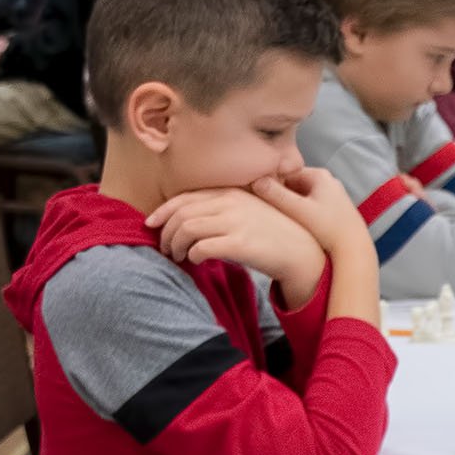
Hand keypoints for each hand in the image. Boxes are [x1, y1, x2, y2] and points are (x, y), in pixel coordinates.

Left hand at [144, 187, 320, 280]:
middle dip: (166, 232)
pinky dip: (192, 255)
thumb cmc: (274, 234)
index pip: (186, 197)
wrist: (302, 252)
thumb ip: (224, 208)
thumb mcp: (250, 211)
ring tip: (177, 256)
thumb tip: (190, 220)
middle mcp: (231, 203)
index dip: (163, 210)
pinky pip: (201, 248)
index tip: (151, 223)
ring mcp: (236, 222)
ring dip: (175, 245)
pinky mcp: (240, 243)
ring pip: (187, 229)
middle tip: (164, 247)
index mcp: (231, 193)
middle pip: (182, 214)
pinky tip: (195, 261)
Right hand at [252, 166, 369, 256]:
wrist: (355, 250)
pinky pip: (310, 206)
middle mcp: (328, 181)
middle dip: (280, 195)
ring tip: (278, 219)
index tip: (257, 197)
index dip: (270, 185)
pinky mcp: (334, 210)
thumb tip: (255, 180)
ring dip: (289, 205)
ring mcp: (332, 195)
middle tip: (265, 209)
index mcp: (319, 175)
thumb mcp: (298, 210)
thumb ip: (276, 195)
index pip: (285, 173)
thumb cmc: (329, 229)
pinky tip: (294, 225)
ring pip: (301, 197)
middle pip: (293, 184)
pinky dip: (300, 213)